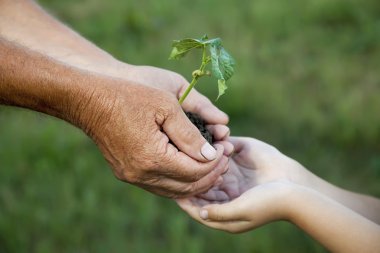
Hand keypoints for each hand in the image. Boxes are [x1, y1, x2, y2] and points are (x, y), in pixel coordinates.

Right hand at [77, 78, 228, 197]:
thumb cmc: (129, 96)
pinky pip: (160, 185)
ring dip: (196, 180)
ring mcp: (133, 177)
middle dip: (210, 174)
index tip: (224, 148)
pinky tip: (188, 167)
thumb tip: (210, 155)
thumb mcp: (166, 106)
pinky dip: (179, 180)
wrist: (90, 101)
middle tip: (224, 159)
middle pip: (187, 186)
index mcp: (153, 157)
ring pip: (174, 190)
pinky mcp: (128, 174)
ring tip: (211, 164)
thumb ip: (190, 134)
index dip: (215, 161)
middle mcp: (142, 174)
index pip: (195, 170)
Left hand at [176, 136, 302, 231]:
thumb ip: (218, 213)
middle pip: (201, 184)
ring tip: (207, 157)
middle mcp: (225, 191)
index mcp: (225, 208)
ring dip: (206, 161)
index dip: (186, 198)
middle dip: (195, 176)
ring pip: (209, 166)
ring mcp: (233, 173)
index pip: (198, 204)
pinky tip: (219, 146)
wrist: (295, 185)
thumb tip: (199, 212)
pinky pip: (223, 151)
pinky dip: (219, 148)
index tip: (175, 188)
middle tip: (190, 167)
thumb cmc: (269, 203)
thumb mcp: (241, 212)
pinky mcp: (240, 157)